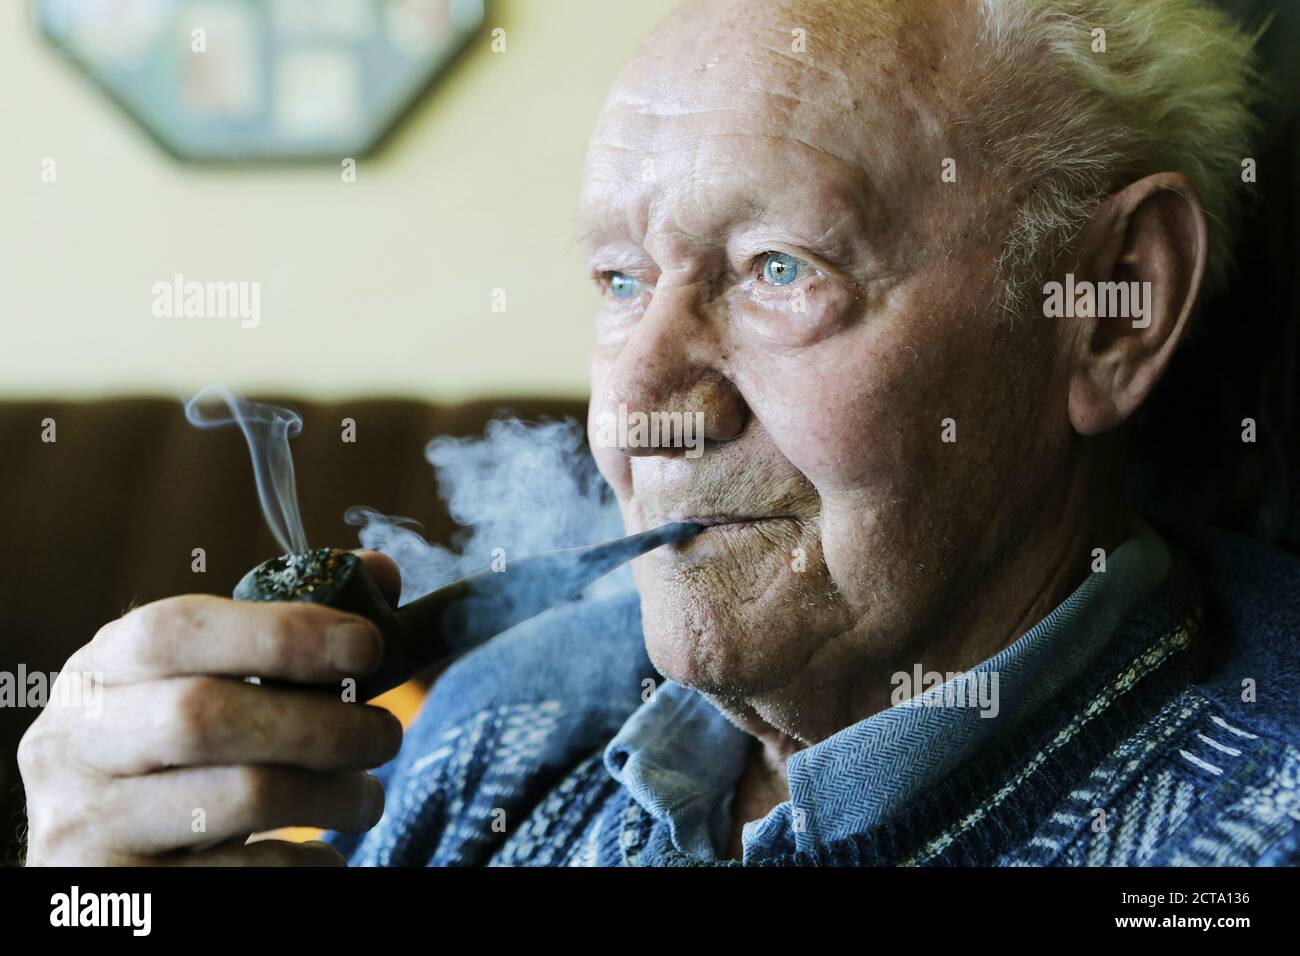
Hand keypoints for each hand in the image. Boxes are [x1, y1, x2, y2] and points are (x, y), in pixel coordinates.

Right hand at [18, 552, 404, 865]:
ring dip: (331, 794)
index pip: (176, 630)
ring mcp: (84, 825)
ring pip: (239, 798)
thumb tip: (380, 572)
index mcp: (99, 670)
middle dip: (320, 722)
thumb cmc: (170, 753)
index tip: (367, 644)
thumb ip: (284, 627)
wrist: (99, 857)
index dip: (281, 631)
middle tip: (384, 735)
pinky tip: (322, 852)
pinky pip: (242, 873)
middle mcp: (73, 743)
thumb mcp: (204, 681)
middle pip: (205, 716)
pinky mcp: (118, 892)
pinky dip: (304, 861)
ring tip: (366, 798)